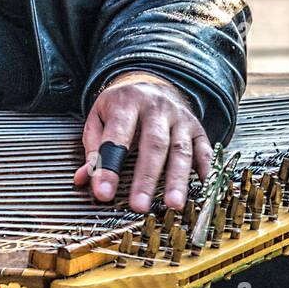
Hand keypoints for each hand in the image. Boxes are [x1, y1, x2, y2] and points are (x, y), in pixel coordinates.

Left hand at [76, 71, 210, 211]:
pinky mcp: (197, 128)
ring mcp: (180, 117)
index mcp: (127, 102)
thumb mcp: (99, 117)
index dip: (110, 166)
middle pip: (154, 144)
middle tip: (139, 205)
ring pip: (180, 149)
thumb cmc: (122, 106)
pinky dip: (205, 170)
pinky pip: (204, 149)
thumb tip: (83, 179)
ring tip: (173, 204)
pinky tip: (202, 189)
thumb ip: (93, 148)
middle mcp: (156, 108)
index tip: (103, 193)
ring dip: (177, 179)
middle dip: (146, 177)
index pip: (117, 136)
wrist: (151, 82)